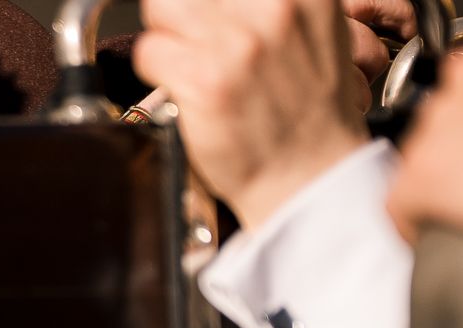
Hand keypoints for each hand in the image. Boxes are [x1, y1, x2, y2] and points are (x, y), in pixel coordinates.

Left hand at [134, 0, 376, 228]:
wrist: (310, 176)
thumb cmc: (308, 110)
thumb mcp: (314, 30)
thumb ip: (271, 4)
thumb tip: (217, 1)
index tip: (203, 11)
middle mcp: (274, 8)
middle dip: (183, 9)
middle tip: (195, 38)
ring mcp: (238, 44)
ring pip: (161, 6)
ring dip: (166, 34)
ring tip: (187, 60)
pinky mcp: (204, 80)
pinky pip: (148, 52)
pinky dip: (155, 72)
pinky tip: (184, 89)